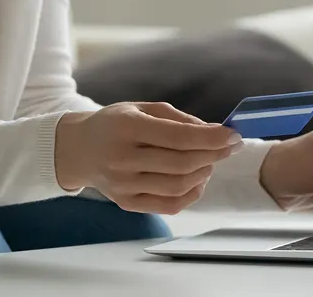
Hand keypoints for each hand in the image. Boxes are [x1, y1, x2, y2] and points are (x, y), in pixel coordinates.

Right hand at [54, 102, 241, 214]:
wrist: (78, 149)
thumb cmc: (115, 125)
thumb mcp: (141, 108)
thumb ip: (178, 119)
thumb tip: (214, 133)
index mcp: (126, 127)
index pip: (177, 137)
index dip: (211, 138)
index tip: (233, 135)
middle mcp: (121, 158)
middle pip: (182, 164)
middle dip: (213, 155)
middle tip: (228, 147)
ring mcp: (123, 184)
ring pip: (178, 186)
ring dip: (203, 173)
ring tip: (209, 161)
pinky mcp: (126, 202)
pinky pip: (169, 205)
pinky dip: (191, 193)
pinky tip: (196, 179)